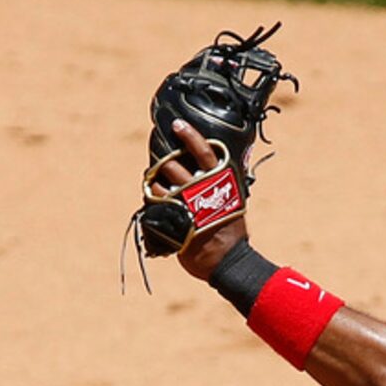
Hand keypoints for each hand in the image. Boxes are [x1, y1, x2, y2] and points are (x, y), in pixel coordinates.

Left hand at [151, 119, 249, 278]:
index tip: (177, 124)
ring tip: (161, 187)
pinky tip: (157, 202)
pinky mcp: (174, 219)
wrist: (227, 261)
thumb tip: (212, 166)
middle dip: (166, 163)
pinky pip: (154, 201)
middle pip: (174, 163)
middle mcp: (202, 189)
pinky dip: (153, 199)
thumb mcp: (233, 202)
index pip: (204, 151)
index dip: (189, 136)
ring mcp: (186, 204)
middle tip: (165, 165)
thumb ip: (221, 183)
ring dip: (156, 181)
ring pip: (160, 181)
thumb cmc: (230, 231)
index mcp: (220, 182)